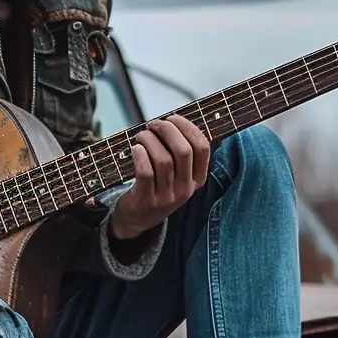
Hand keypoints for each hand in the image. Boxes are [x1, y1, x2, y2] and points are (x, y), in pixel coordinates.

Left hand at [108, 114, 209, 241]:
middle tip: (153, 124)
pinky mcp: (146, 200)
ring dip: (150, 140)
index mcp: (197, 179)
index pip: (202, 148)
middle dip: (168, 130)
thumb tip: (179, 120)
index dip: (188, 128)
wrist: (137, 219)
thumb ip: (182, 152)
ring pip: (163, 160)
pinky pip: (146, 173)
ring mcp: (166, 197)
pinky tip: (135, 148)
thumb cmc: (157, 187)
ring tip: (142, 135)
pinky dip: (140, 156)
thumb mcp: (178, 175)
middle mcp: (185, 189)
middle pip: (183, 151)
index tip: (173, 118)